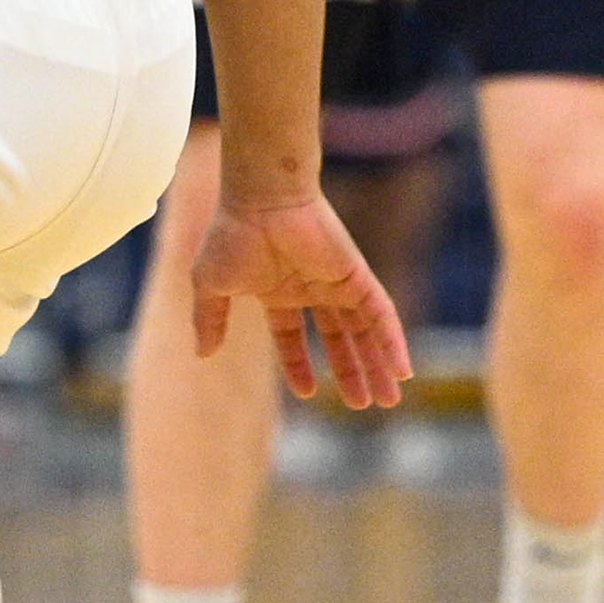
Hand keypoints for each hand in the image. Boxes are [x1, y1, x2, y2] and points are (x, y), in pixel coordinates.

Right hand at [190, 191, 411, 407]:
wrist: (260, 198)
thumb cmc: (232, 233)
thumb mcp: (210, 284)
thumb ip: (208, 319)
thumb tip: (202, 353)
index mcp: (278, 290)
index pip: (293, 335)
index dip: (300, 364)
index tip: (309, 393)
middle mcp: (311, 287)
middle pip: (338, 338)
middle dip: (350, 371)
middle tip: (363, 405)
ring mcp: (336, 281)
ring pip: (364, 331)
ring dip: (377, 364)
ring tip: (388, 399)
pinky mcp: (356, 275)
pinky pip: (381, 314)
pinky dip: (393, 341)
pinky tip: (401, 368)